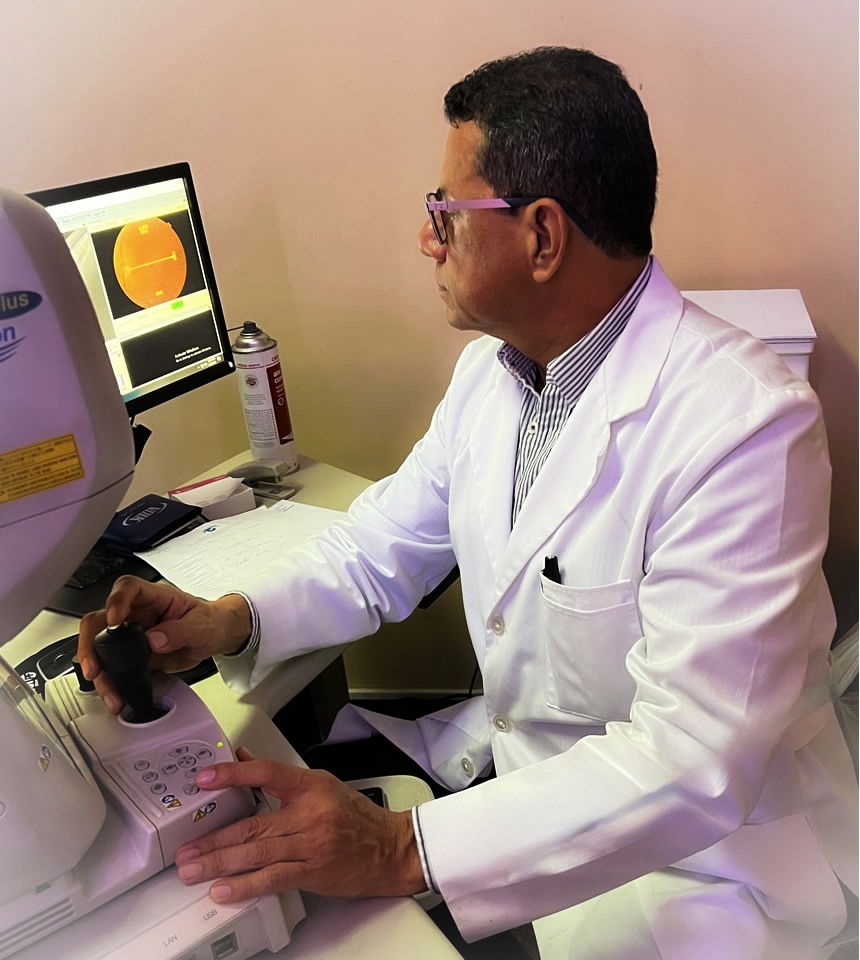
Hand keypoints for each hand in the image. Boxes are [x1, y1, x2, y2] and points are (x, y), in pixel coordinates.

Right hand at [77, 576, 251, 712]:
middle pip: (100, 619)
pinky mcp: (131, 655)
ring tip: (110, 692)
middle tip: (94, 666)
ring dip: (100, 671)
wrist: (215, 636)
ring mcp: (130, 634)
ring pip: (99, 647)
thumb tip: (154, 640)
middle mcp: (136, 613)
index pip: (129, 588)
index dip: (116, 600)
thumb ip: (180, 631)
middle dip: (90, 643)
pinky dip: (110, 682)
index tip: (114, 619)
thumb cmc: (209, 622)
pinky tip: (115, 695)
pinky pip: (111, 667)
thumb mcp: (202, 625)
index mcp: (155, 597)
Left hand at [174, 748, 425, 902]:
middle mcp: (309, 813)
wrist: (391, 850)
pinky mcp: (313, 872)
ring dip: (220, 863)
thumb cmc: (357, 818)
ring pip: (257, 853)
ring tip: (193, 870)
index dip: (232, 774)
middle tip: (186, 849)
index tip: (205, 779)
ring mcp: (310, 845)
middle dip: (214, 838)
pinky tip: (223, 891)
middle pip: (253, 824)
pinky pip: (273, 879)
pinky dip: (245, 886)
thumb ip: (279, 776)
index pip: (265, 773)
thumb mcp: (321, 785)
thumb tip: (242, 756)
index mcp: (311, 786)